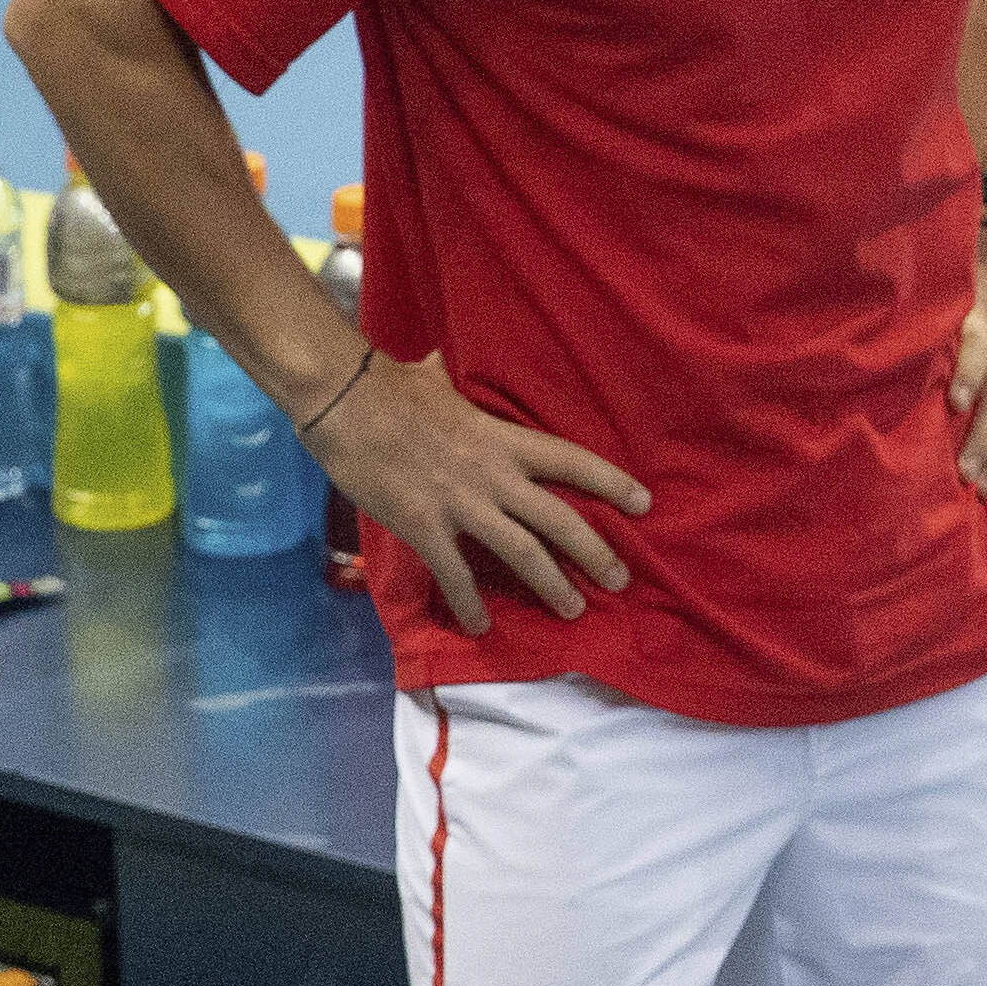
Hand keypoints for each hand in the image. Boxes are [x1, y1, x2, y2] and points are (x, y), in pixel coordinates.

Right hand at [299, 349, 646, 634]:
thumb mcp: (436, 378)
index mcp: (502, 438)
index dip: (611, 483)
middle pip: (560, 519)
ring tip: (573, 609)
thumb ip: (450, 378)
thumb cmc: (388, 385)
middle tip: (620, 580)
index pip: (572, 461)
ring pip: (522, 552)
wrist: (342, 400)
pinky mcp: (423, 526)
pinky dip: (470, 604)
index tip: (644, 503)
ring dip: (552, 585)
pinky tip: (481, 626)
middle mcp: (494, 474)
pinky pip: (455, 574)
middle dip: (595, 553)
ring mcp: (461, 503)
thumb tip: (441, 359)